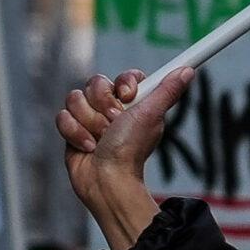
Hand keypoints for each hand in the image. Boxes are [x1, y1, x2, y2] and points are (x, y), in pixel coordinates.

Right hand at [56, 68, 189, 249]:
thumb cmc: (130, 150)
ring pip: (75, 98)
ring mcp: (90, 118)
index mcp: (134, 103)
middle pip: (94, 83)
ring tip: (101, 140)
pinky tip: (88, 147)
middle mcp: (112, 108)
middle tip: (114, 125)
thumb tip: (187, 71)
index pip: (124, 77)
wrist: (106, 178)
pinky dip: (75, 133)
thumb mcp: (151, 116)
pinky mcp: (72, 129)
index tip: (128, 96)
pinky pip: (62, 116)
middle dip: (103, 106)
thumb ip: (167, 91)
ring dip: (89, 122)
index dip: (123, 84)